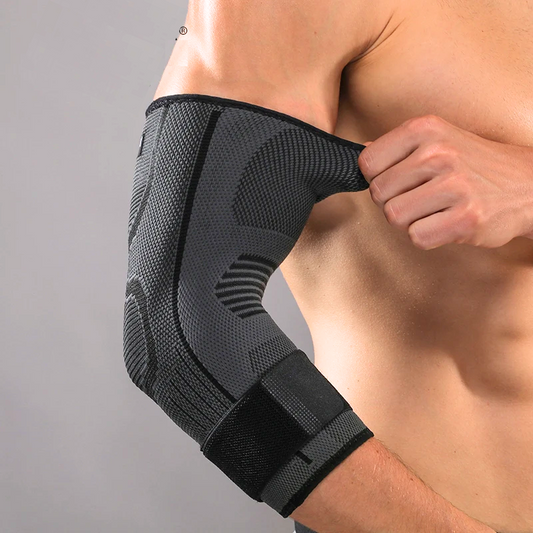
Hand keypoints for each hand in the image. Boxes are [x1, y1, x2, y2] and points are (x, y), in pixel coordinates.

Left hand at [358, 115, 532, 248]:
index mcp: (425, 129)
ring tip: (434, 210)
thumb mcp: (437, 139)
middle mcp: (438, 153)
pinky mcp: (467, 218)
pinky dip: (428, 236)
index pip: (367, 162)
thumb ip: (397, 148)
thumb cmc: (474, 164)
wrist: (529, 184)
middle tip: (421, 198)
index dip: (377, 177)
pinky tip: (446, 223)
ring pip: (394, 217)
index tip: (398, 180)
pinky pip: (417, 237)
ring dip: (410, 220)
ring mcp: (455, 185)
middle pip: (378, 193)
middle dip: (393, 201)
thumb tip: (360, 153)